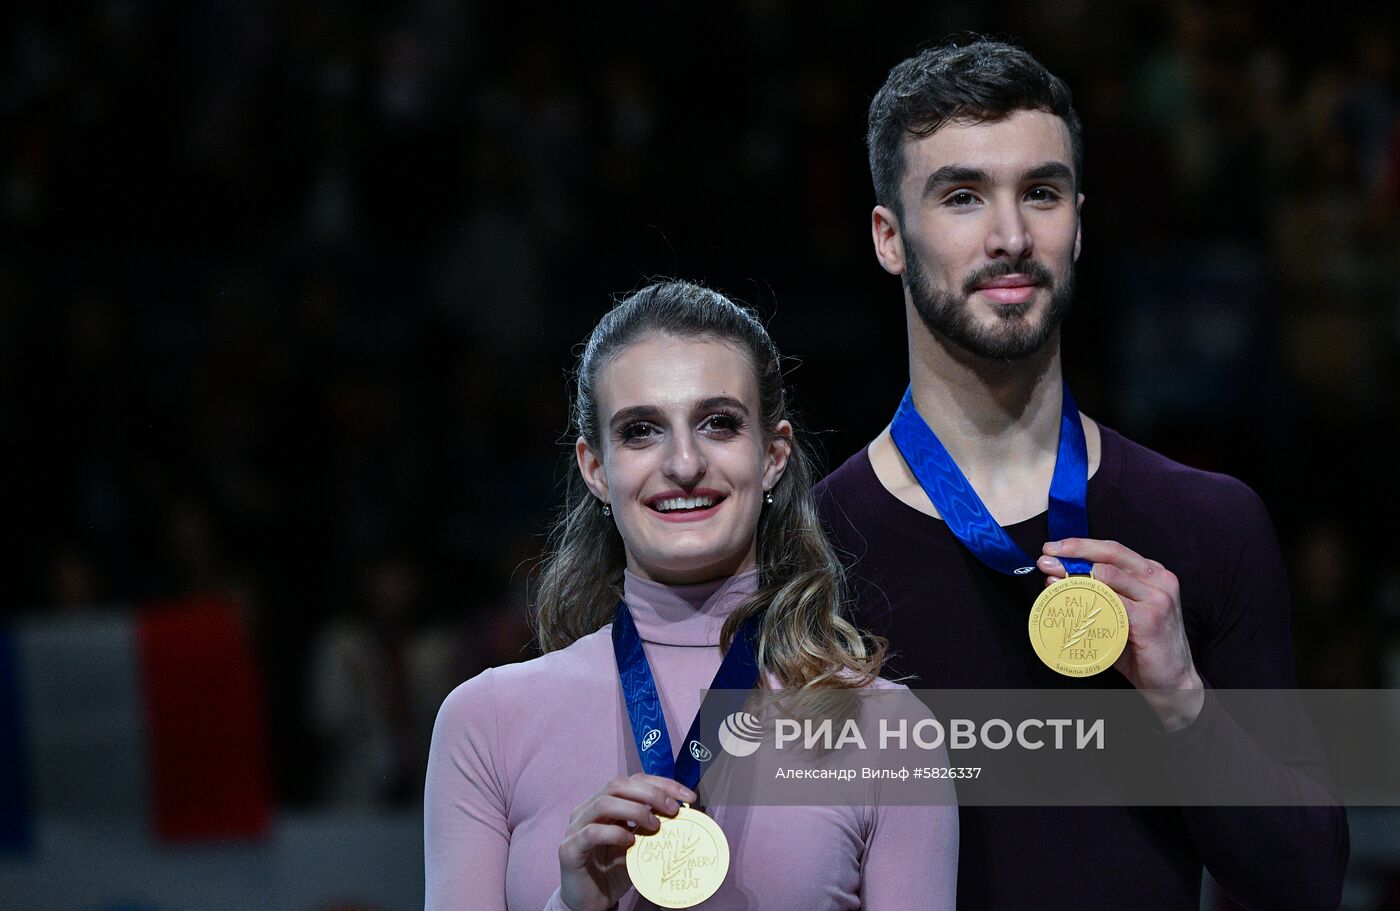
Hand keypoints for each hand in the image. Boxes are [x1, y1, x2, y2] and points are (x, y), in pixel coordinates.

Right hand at [558, 773, 696, 910]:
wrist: (590, 904)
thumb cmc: (613, 872)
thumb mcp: (638, 847)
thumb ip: (652, 828)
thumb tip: (684, 814)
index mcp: (605, 804)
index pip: (633, 781)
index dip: (661, 783)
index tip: (687, 796)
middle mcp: (587, 810)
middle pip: (617, 784)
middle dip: (650, 793)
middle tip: (673, 809)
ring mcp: (575, 828)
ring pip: (604, 804)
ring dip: (635, 810)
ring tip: (655, 826)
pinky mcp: (569, 849)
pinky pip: (592, 833)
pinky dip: (615, 834)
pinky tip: (631, 842)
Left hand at [1039, 538, 1204, 730]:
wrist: (1172, 682)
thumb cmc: (1142, 647)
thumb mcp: (1120, 613)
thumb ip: (1097, 594)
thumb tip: (1057, 578)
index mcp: (1152, 573)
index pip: (1113, 549)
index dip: (1080, 545)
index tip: (1053, 548)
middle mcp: (1158, 579)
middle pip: (1111, 553)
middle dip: (1074, 551)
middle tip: (1046, 556)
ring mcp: (1157, 597)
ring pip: (1108, 575)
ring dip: (1074, 574)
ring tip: (1051, 577)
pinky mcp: (1151, 618)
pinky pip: (1112, 602)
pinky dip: (1087, 598)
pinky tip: (1071, 600)